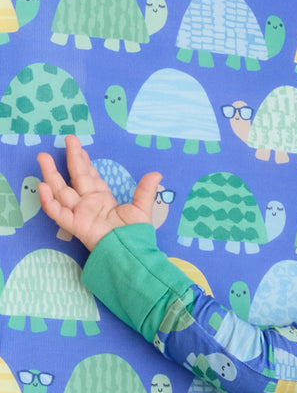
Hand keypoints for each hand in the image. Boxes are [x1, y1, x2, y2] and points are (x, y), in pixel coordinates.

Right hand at [37, 135, 160, 251]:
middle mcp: (89, 204)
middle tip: (68, 139)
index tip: (79, 147)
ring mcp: (80, 213)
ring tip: (43, 157)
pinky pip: (58, 213)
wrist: (131, 253)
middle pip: (76, 178)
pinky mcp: (75, 225)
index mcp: (103, 199)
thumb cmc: (136, 235)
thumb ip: (145, 191)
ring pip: (61, 191)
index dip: (84, 161)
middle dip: (71, 159)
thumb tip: (157, 173)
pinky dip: (49, 201)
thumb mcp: (142, 209)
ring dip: (51, 174)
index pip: (90, 176)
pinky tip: (43, 187)